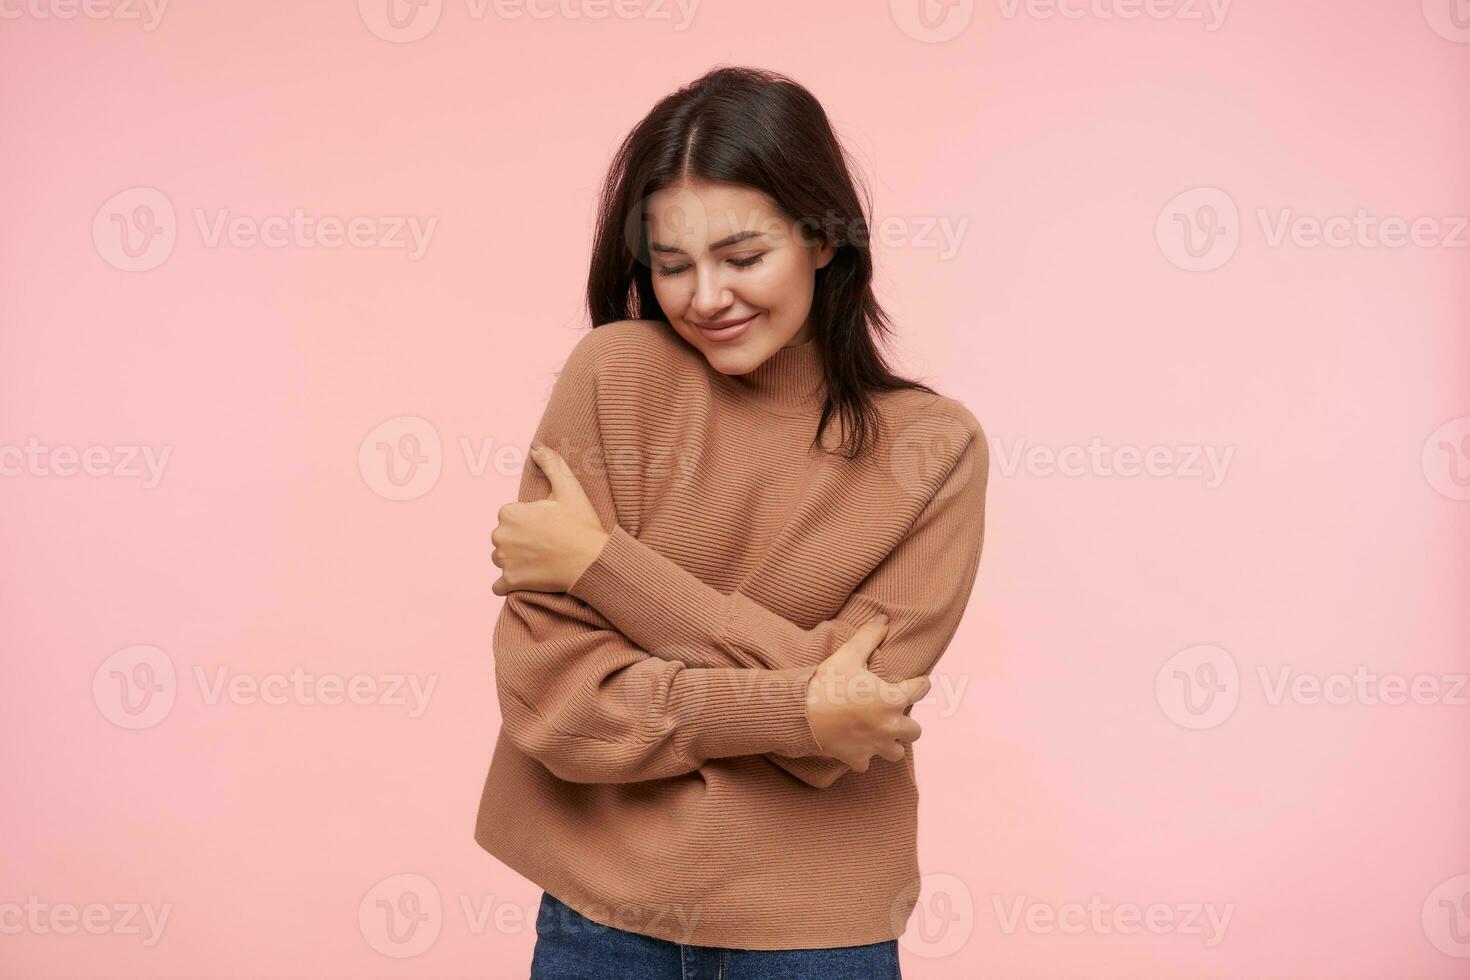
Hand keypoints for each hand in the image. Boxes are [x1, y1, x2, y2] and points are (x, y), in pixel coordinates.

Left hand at [490, 442, 609, 595]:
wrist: (592, 561)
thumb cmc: (582, 524)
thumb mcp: (569, 488)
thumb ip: (551, 463)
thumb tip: (535, 446)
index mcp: (509, 512)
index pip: (511, 517)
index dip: (530, 522)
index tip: (549, 527)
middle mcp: (500, 535)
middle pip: (505, 538)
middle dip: (520, 542)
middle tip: (547, 545)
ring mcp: (504, 560)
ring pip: (502, 559)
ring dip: (516, 561)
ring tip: (542, 561)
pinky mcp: (510, 582)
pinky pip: (499, 586)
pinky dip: (510, 584)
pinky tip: (528, 578)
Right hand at [804, 615, 928, 771]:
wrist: (801, 714)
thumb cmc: (827, 683)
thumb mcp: (848, 655)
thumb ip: (869, 636)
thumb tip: (883, 618)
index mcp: (893, 699)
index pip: (921, 690)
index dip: (920, 683)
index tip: (920, 682)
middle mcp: (890, 725)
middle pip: (915, 730)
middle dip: (907, 722)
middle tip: (894, 713)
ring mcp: (875, 745)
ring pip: (897, 752)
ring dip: (892, 743)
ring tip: (881, 733)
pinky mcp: (858, 759)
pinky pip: (867, 763)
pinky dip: (864, 757)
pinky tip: (856, 747)